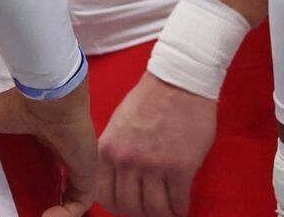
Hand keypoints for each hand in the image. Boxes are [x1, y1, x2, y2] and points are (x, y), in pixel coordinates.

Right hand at [0, 82, 96, 216]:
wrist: (51, 98)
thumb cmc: (23, 104)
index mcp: (47, 141)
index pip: (49, 166)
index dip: (40, 182)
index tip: (24, 194)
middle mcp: (65, 154)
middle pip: (62, 184)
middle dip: (51, 200)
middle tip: (32, 210)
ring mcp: (78, 165)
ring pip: (74, 198)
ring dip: (61, 212)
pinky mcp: (86, 175)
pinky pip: (81, 203)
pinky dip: (67, 215)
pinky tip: (47, 216)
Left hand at [96, 71, 215, 216]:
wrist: (179, 80)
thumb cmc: (150, 99)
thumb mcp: (118, 124)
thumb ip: (115, 153)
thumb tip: (117, 180)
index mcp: (109, 149)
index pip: (103, 195)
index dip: (115, 206)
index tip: (126, 207)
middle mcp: (127, 161)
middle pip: (128, 207)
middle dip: (139, 214)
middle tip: (149, 212)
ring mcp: (154, 166)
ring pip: (153, 210)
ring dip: (161, 215)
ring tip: (167, 212)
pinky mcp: (180, 169)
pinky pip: (177, 203)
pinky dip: (179, 210)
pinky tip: (180, 207)